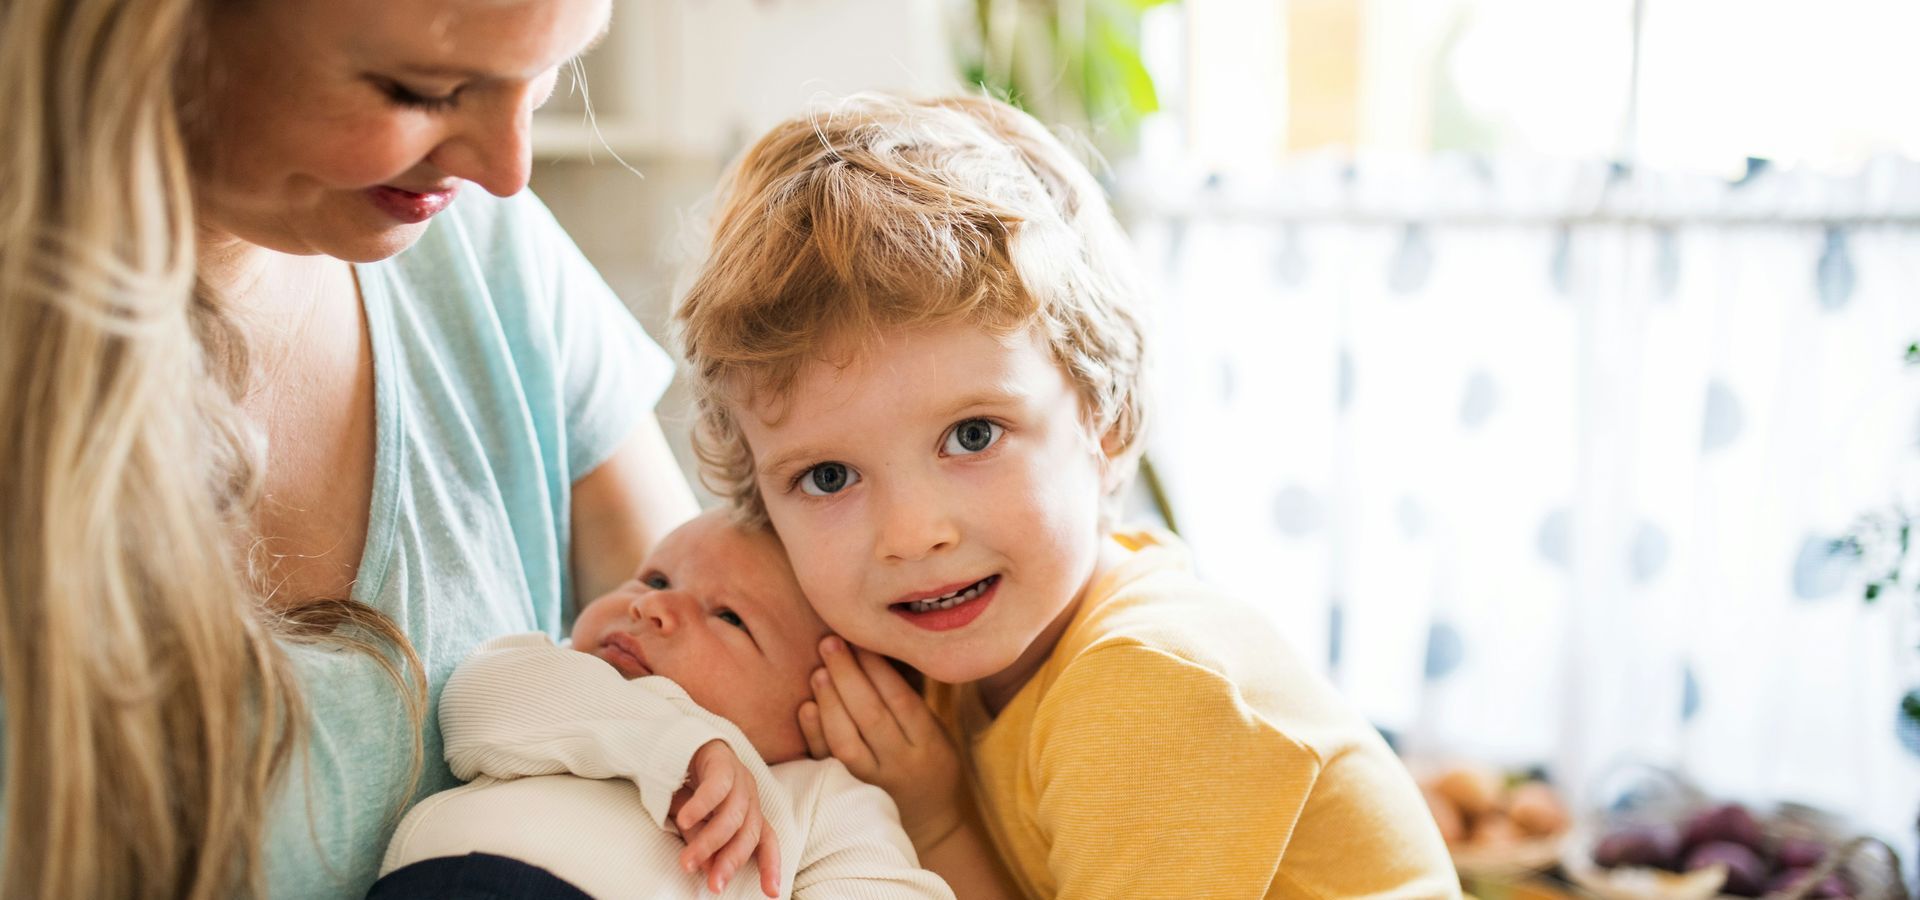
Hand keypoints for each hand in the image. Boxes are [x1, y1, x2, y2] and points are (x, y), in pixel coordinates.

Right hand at [672, 739, 780, 896]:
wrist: (671, 742)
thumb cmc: (685, 788)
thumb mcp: (695, 824)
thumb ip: (704, 843)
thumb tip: (709, 871)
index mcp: (748, 810)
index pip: (767, 841)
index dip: (771, 865)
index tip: (772, 893)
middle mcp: (749, 794)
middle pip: (749, 834)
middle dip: (731, 862)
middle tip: (714, 886)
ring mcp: (738, 776)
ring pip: (732, 815)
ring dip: (710, 842)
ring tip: (688, 861)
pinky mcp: (721, 760)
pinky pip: (716, 787)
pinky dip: (701, 806)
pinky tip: (685, 821)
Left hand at [798, 636, 965, 849]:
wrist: (930, 826)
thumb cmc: (931, 766)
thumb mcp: (935, 734)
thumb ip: (909, 703)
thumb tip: (872, 652)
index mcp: (928, 744)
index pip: (900, 700)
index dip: (877, 668)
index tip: (861, 638)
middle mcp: (899, 764)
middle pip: (871, 715)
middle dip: (848, 675)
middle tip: (829, 643)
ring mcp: (870, 782)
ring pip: (846, 740)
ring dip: (829, 702)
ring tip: (818, 670)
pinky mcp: (846, 792)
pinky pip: (826, 763)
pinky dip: (814, 735)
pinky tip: (806, 707)